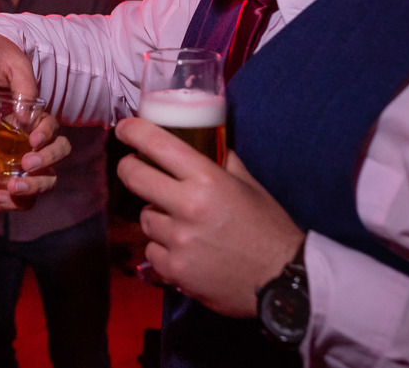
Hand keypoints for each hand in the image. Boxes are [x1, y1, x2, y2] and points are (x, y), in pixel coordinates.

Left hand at [0, 121, 72, 210]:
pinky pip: (30, 201)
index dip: (46, 130)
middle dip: (49, 155)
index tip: (33, 139)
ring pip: (51, 178)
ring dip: (34, 183)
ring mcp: (34, 175)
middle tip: (27, 163)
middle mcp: (37, 150)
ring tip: (12, 185)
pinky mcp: (26, 196)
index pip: (49, 123)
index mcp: (26, 129)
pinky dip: (14, 200)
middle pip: (61, 148)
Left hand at [115, 117, 302, 316]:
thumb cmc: (268, 228)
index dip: (133, 131)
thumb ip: (222, 160)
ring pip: (145, 217)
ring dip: (156, 216)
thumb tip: (203, 140)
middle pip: (134, 176)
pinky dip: (163, 249)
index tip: (125, 128)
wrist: (283, 280)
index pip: (158, 144)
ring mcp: (178, 240)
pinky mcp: (174, 270)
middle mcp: (188, 206)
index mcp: (207, 179)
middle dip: (129, 168)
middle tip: (134, 168)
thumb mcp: (249, 185)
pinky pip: (152, 250)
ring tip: (181, 223)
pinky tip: (184, 251)